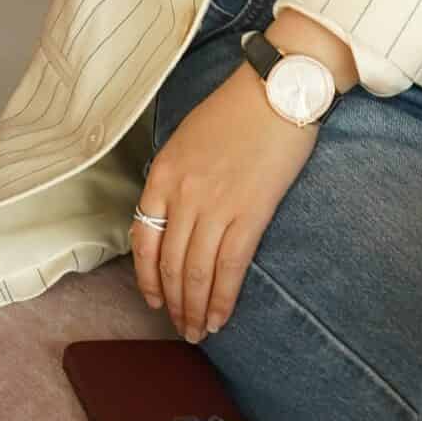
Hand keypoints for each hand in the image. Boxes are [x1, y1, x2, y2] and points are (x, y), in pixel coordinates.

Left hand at [131, 63, 318, 340]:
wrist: (278, 89)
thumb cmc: (237, 108)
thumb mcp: (189, 137)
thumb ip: (177, 177)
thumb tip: (177, 216)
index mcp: (163, 173)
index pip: (143, 238)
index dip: (147, 277)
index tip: (153, 299)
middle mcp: (182, 194)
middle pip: (169, 263)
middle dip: (172, 303)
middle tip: (180, 326)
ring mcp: (215, 206)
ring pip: (195, 273)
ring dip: (195, 309)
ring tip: (199, 330)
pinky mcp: (250, 214)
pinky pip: (229, 268)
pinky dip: (222, 299)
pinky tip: (221, 317)